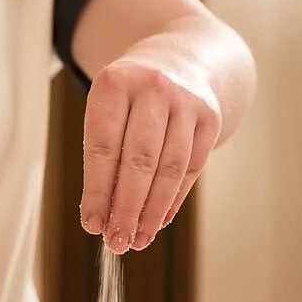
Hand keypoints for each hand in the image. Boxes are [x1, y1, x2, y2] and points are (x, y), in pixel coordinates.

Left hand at [79, 59, 222, 252]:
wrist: (176, 60)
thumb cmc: (127, 99)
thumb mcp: (104, 113)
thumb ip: (101, 160)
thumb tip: (100, 218)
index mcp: (115, 84)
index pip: (103, 147)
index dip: (97, 191)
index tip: (92, 224)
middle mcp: (154, 88)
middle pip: (140, 160)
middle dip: (126, 207)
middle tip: (116, 240)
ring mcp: (187, 101)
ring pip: (169, 168)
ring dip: (152, 211)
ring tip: (138, 238)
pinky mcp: (210, 117)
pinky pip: (191, 168)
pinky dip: (173, 199)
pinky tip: (159, 221)